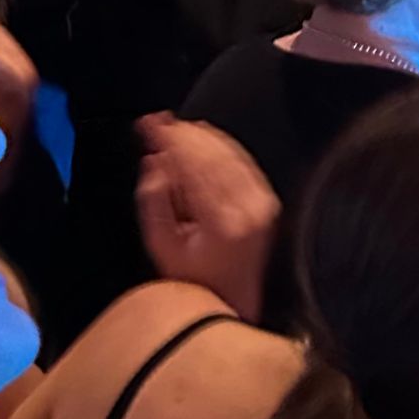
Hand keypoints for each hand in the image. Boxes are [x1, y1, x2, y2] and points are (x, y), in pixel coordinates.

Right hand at [134, 115, 277, 322]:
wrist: (231, 298)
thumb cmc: (196, 279)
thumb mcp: (162, 246)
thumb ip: (154, 202)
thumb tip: (155, 164)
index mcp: (221, 220)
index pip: (192, 166)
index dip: (169, 140)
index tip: (150, 125)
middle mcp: (247, 209)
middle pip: (212, 155)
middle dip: (183, 133)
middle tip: (159, 120)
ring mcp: (261, 205)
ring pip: (230, 155)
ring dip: (201, 136)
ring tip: (176, 125)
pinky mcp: (267, 203)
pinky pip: (244, 163)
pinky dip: (223, 146)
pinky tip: (206, 137)